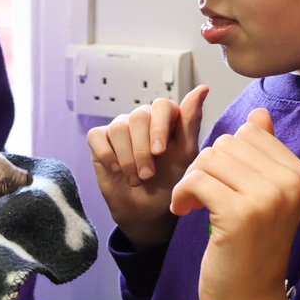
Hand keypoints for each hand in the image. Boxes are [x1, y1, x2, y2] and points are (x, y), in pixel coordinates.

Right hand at [87, 86, 208, 246]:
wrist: (147, 211)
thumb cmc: (170, 182)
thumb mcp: (185, 156)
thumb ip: (191, 123)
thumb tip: (202, 89)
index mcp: (166, 119)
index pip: (161, 105)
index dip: (158, 127)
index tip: (160, 152)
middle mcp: (142, 119)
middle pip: (138, 117)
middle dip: (142, 151)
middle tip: (148, 175)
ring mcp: (120, 127)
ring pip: (118, 128)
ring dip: (127, 159)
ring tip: (136, 179)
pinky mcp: (100, 139)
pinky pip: (98, 136)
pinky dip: (107, 156)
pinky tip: (116, 170)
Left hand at [171, 108, 299, 299]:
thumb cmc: (253, 249)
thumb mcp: (264, 198)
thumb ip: (263, 155)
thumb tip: (260, 114)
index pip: (250, 133)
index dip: (226, 157)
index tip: (222, 184)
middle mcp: (290, 182)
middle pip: (227, 143)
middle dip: (207, 167)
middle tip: (203, 196)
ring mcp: (267, 198)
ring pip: (210, 158)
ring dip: (192, 180)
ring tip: (194, 204)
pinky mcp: (239, 214)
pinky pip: (197, 179)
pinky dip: (183, 194)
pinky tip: (185, 212)